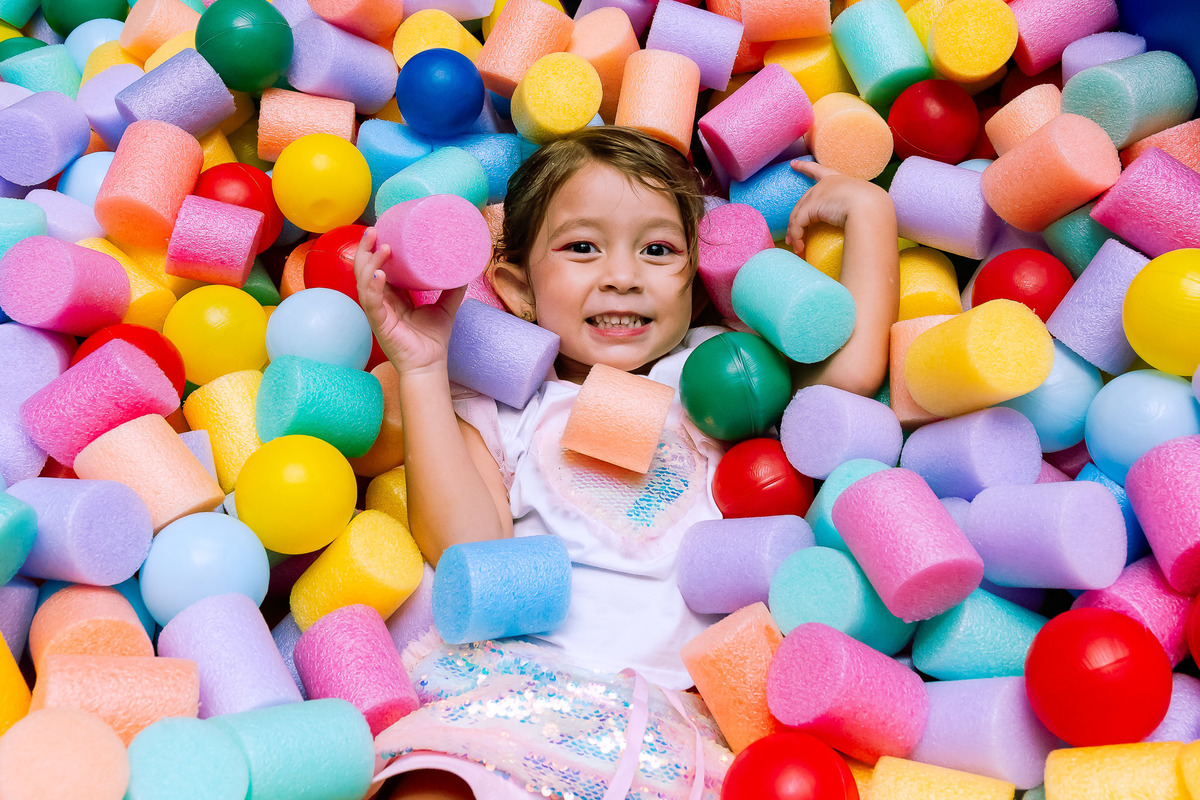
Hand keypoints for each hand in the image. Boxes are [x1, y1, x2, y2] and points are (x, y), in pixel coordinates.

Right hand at [353, 227, 466, 375]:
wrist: (430, 365)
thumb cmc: (432, 339)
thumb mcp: (445, 306)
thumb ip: (452, 288)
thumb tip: (465, 267)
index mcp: (391, 296)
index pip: (377, 267)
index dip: (375, 248)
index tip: (382, 228)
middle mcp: (380, 301)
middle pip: (365, 269)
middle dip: (366, 248)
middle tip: (373, 229)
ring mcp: (377, 312)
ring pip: (363, 282)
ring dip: (370, 262)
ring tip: (381, 246)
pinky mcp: (380, 324)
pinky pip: (371, 303)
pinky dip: (373, 287)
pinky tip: (379, 275)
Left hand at [783, 160, 893, 256]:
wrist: (871, 208)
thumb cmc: (873, 208)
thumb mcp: (862, 204)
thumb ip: (855, 208)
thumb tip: (856, 222)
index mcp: (838, 179)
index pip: (818, 170)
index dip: (804, 167)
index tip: (793, 164)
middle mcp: (824, 184)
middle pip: (803, 202)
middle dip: (796, 220)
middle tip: (793, 238)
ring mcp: (816, 194)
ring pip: (798, 216)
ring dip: (795, 234)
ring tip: (797, 249)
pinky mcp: (811, 207)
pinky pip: (798, 224)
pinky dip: (797, 238)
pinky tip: (800, 249)